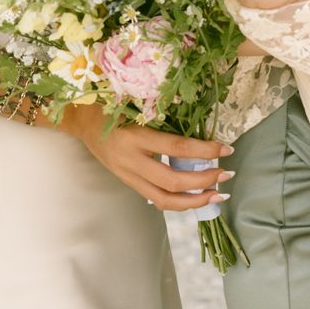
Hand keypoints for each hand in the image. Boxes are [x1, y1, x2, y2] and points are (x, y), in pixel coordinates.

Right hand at [60, 106, 232, 210]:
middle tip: (227, 175)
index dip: (205, 151)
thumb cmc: (114, 107)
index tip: (227, 149)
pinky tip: (196, 198)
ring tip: (217, 195)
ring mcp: (127, 175)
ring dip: (194, 201)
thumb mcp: (139, 107)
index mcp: (136, 136)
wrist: (82, 121)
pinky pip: (155, 198)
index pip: (177, 147)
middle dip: (204, 182)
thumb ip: (166, 120)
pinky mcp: (127, 183)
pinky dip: (178, 201)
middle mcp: (131, 160)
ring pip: (163, 199)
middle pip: (172, 182)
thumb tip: (203, 131)